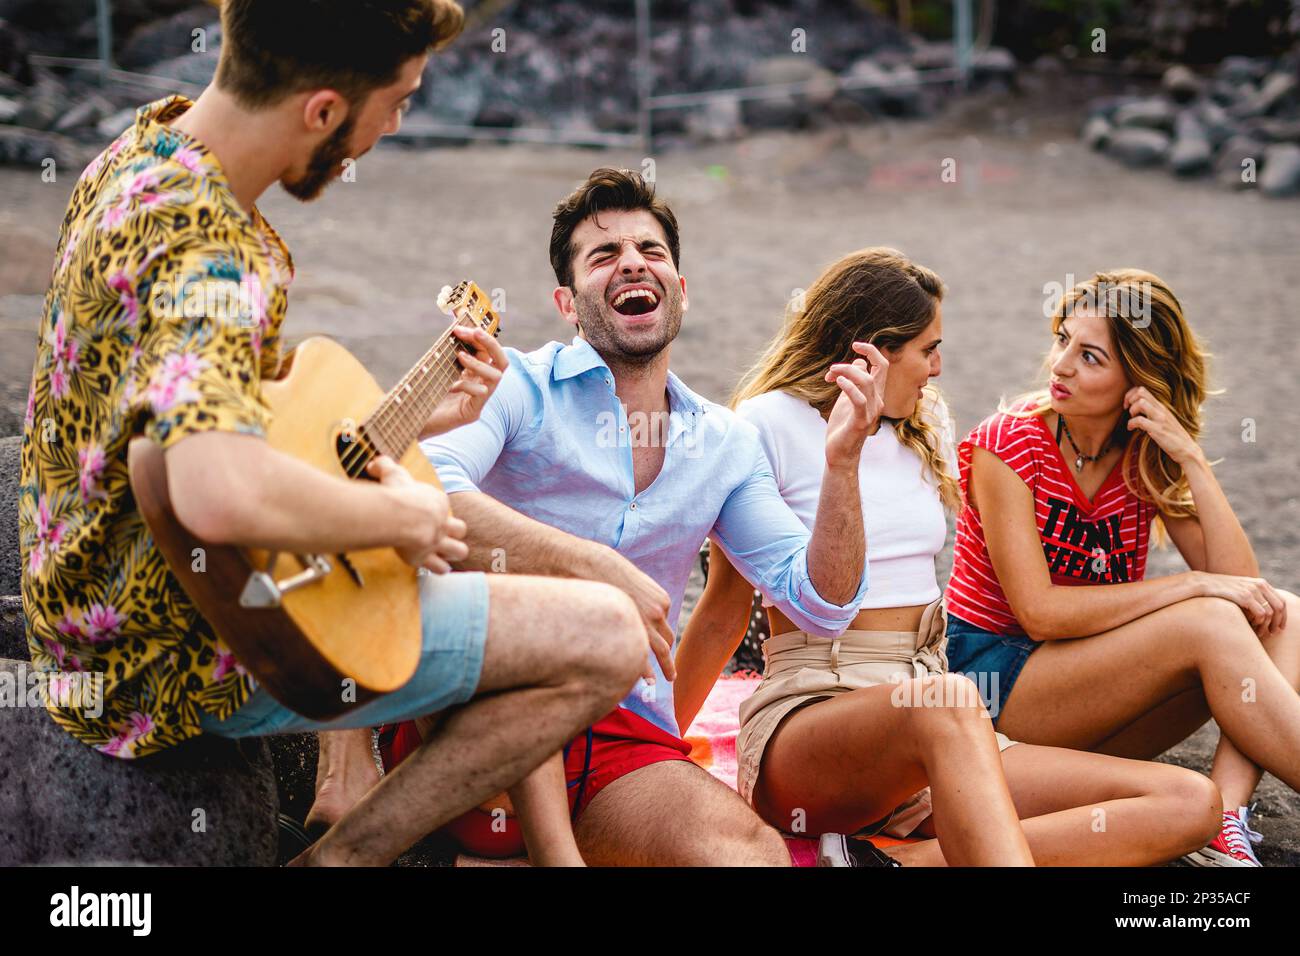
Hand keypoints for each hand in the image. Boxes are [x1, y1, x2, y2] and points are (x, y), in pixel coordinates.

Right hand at [366, 455, 467, 572]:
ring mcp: (438, 543)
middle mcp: (443, 524)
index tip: (424, 512)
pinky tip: (432, 566)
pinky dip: (438, 568)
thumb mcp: (393, 474)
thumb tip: (374, 463)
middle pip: (461, 530)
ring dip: (453, 553)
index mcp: (438, 503)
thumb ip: (384, 466)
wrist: (400, 517)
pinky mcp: (427, 559)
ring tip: (443, 554)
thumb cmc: (398, 494)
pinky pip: (441, 568)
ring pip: (459, 551)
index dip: (436, 511)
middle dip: (454, 534)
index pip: (443, 507)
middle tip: (442, 535)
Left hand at [420, 326, 509, 438]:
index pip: (487, 352)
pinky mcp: (472, 413)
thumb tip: (453, 326)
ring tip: (459, 356)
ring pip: (496, 377)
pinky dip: (468, 384)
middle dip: (490, 344)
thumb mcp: (435, 369)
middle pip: (501, 362)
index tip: (460, 327)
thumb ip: (446, 352)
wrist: (409, 424)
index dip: (478, 337)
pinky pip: (480, 394)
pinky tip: (452, 384)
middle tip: (474, 332)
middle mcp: (480, 386)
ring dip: (478, 363)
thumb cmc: (420, 396)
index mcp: (473, 375)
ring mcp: (478, 402)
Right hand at [591, 546, 676, 682]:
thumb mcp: (633, 584)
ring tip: (656, 682)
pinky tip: (643, 679)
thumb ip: (640, 600)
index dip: (659, 636)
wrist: (593, 568)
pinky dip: (641, 667)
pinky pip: (639, 653)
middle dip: (668, 658)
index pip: (662, 624)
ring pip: (659, 651)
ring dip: (662, 667)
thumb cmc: (608, 572)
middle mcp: (658, 613)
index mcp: (661, 600)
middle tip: (670, 673)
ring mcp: (647, 624)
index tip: (660, 646)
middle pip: (666, 640)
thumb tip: (636, 610)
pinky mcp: (633, 631)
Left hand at [824, 342, 887, 469]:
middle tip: (843, 357)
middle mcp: (877, 400)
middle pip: (880, 368)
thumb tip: (857, 362)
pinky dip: (848, 387)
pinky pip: (859, 399)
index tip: (856, 345)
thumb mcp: (847, 399)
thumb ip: (853, 382)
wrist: (840, 453)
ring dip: (847, 371)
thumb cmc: (843, 426)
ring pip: (867, 381)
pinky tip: (837, 382)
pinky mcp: (861, 421)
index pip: (882, 366)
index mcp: (875, 394)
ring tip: (831, 373)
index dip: (871, 351)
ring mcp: (871, 411)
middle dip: (865, 355)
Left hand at [1124, 386, 1200, 466]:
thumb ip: (1153, 412)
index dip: (1131, 394)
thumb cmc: (1172, 436)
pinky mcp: (1158, 429)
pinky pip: (1139, 421)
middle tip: (1127, 410)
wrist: (1186, 449)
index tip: (1127, 404)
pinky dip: (1131, 424)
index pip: (1143, 389)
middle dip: (1129, 399)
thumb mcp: (1163, 419)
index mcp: (1161, 406)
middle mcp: (1161, 409)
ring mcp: (1160, 418)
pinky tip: (1131, 429)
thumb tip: (1137, 408)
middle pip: (1141, 391)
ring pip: (1141, 403)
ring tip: (1132, 418)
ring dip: (1132, 410)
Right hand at [1193, 571, 1287, 636]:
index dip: (1282, 617)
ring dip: (1266, 625)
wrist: (1202, 584)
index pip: (1281, 601)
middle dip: (1277, 623)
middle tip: (1272, 633)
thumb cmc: (1220, 592)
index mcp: (1260, 583)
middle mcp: (1259, 584)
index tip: (1278, 628)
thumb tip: (1263, 614)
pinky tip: (1250, 626)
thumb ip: (1253, 598)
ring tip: (1259, 633)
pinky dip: (1258, 623)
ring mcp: (1252, 589)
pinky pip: (1261, 613)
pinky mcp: (1244, 596)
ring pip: (1271, 612)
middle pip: (1280, 607)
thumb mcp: (1239, 591)